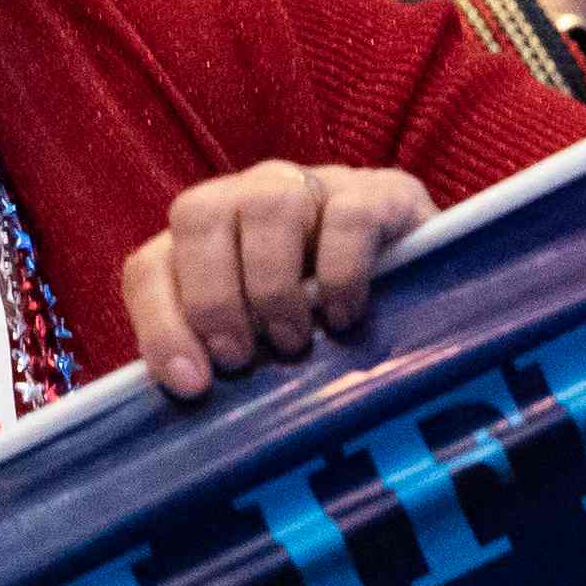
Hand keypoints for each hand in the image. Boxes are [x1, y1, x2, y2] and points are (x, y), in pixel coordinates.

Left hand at [123, 164, 436, 403]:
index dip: (159, 325)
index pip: (151, 264)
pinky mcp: (383, 193)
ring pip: (267, 202)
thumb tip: (190, 399)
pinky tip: (347, 318)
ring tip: (295, 343)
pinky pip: (348, 214)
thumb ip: (223, 363)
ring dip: (272, 285)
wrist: (433, 298)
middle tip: (243, 360)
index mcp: (209, 241)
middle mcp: (252, 198)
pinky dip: (341, 272)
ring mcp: (317, 187)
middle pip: (197, 214)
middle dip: (212, 299)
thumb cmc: (331, 338)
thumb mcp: (267, 350)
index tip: (192, 384)